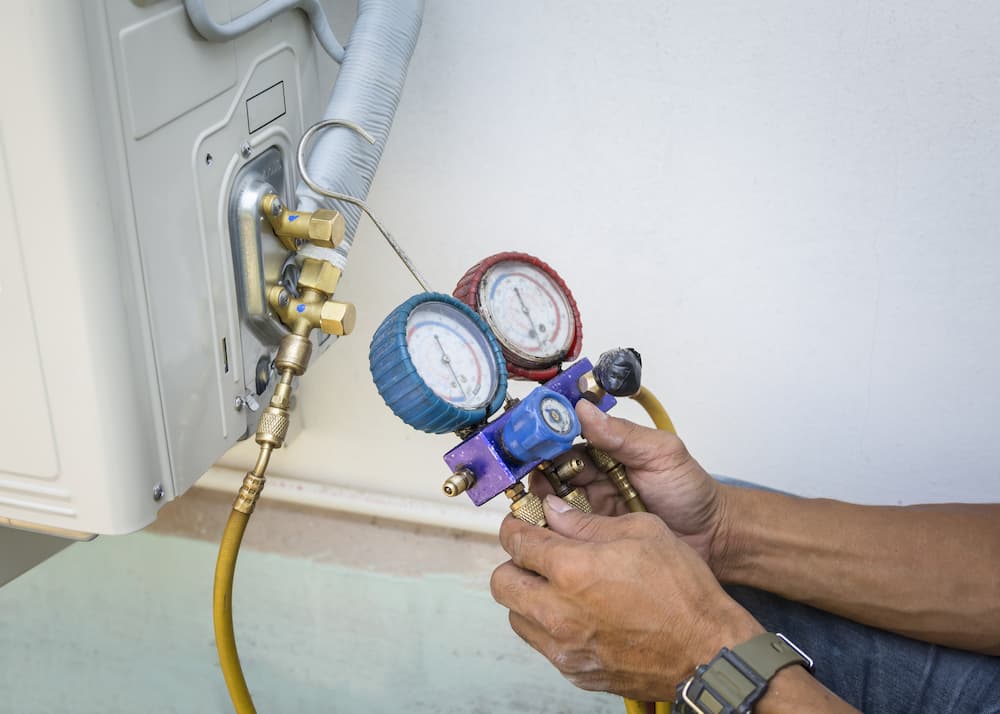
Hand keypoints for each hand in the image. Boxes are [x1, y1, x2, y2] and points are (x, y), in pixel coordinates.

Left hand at [491, 497, 760, 700]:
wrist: (709, 651)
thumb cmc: (684, 593)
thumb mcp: (642, 532)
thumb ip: (587, 522)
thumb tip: (555, 511)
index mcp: (571, 570)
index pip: (516, 542)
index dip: (516, 526)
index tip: (522, 524)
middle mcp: (559, 612)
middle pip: (502, 582)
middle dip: (515, 563)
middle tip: (538, 555)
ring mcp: (565, 647)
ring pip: (517, 616)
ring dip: (530, 596)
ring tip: (560, 585)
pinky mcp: (576, 671)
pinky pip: (543, 644)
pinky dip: (550, 626)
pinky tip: (579, 614)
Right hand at [532, 399, 729, 566]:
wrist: (711, 538)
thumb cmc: (690, 492)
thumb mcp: (662, 454)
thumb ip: (623, 434)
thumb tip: (584, 410)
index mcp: (606, 448)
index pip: (566, 438)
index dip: (545, 438)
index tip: (529, 440)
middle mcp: (593, 475)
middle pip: (550, 470)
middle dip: (534, 473)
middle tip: (529, 480)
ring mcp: (590, 507)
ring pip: (551, 501)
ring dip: (540, 502)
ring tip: (535, 507)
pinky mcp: (592, 536)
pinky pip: (564, 531)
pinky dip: (551, 530)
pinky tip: (544, 531)